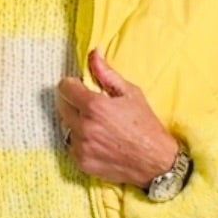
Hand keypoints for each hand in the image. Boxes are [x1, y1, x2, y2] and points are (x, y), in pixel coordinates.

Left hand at [56, 48, 179, 187]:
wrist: (155, 162)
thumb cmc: (146, 126)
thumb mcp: (131, 93)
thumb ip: (107, 73)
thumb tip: (93, 54)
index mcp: (94, 106)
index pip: (65, 87)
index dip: (72, 84)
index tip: (79, 87)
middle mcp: (84, 127)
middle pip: (61, 106)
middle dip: (71, 101)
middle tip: (89, 105)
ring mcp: (81, 147)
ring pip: (66, 127)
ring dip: (76, 123)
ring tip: (96, 125)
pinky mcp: (82, 162)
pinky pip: (71, 146)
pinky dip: (80, 142)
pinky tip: (98, 141)